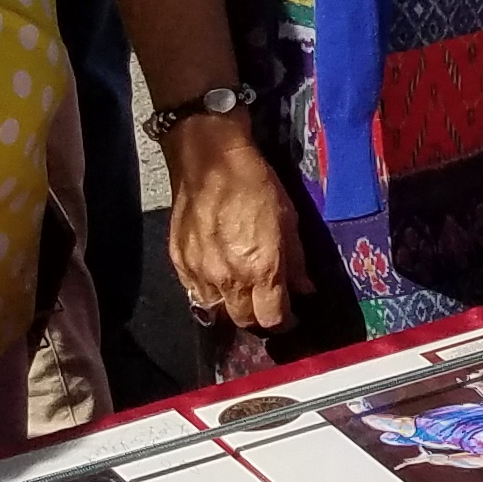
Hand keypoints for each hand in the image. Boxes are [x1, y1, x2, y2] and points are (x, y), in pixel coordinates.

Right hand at [164, 118, 300, 333]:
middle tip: (267, 306)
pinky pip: (194, 292)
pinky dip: (209, 292)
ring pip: (216, 311)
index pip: (271, 318)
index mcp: (261, 269)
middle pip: (243, 320)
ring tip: (243, 294)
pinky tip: (219, 280)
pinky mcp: (178, 263)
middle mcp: (228, 278)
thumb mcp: (290, 220)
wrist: (209, 160)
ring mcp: (199, 273)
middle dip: (258, 318)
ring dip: (231, 308)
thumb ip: (296, 260)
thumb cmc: (256, 184)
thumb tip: (304, 289)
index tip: (290, 317)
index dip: (284, 321)